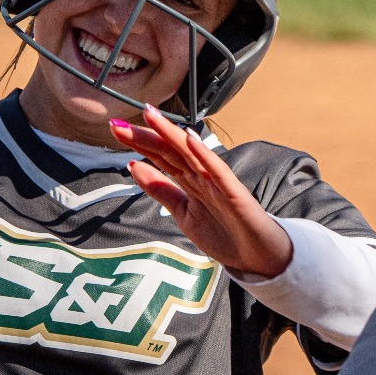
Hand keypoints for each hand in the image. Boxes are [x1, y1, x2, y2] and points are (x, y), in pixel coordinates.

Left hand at [110, 105, 293, 278]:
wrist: (259, 258)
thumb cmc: (226, 234)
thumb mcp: (184, 214)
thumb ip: (161, 190)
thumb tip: (133, 165)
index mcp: (189, 181)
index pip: (160, 156)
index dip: (138, 143)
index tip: (115, 129)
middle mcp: (202, 177)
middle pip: (170, 151)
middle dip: (145, 136)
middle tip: (118, 123)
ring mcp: (218, 183)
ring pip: (191, 154)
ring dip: (171, 134)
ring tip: (151, 116)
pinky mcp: (235, 194)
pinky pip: (218, 172)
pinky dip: (204, 155)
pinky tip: (190, 140)